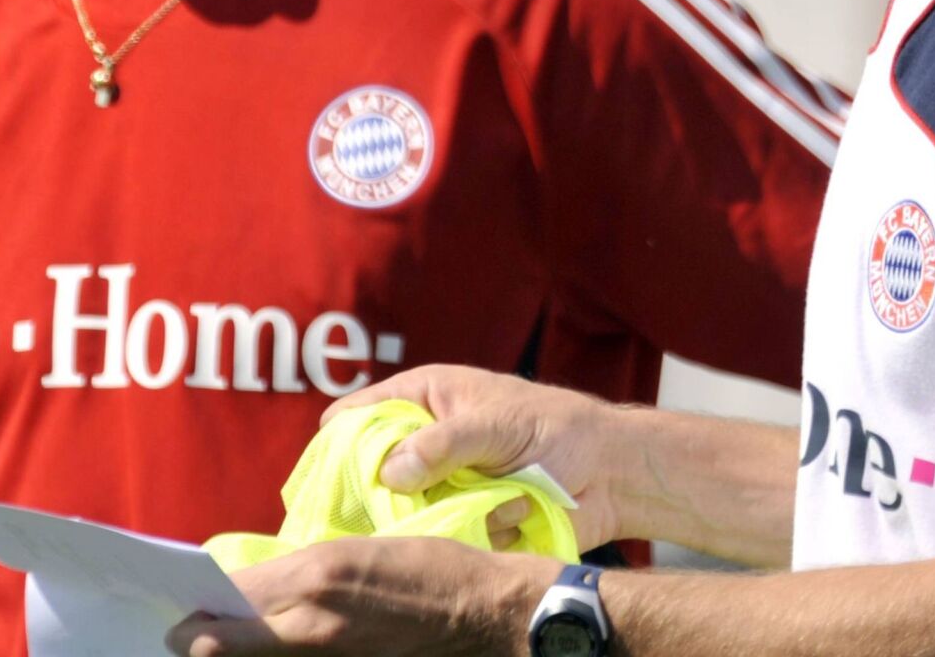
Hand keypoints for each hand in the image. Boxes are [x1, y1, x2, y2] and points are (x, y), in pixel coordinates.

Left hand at [166, 537, 557, 656]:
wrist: (484, 615)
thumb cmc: (428, 569)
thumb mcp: (357, 552)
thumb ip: (300, 572)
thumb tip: (249, 588)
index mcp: (316, 573)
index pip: (229, 593)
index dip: (198, 601)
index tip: (183, 604)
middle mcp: (311, 620)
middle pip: (218, 644)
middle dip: (197, 638)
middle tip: (181, 634)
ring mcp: (325, 654)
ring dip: (226, 652)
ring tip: (215, 644)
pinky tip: (263, 651)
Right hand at [325, 365, 635, 548]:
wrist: (610, 473)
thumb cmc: (555, 428)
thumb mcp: (494, 424)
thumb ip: (442, 444)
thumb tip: (390, 473)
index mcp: (423, 398)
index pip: (357, 415)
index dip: (337, 442)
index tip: (324, 474)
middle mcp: (424, 442)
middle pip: (371, 473)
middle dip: (382, 494)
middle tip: (393, 506)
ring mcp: (442, 485)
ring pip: (405, 512)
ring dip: (441, 513)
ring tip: (492, 497)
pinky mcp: (464, 520)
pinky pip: (444, 535)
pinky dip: (474, 529)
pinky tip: (512, 512)